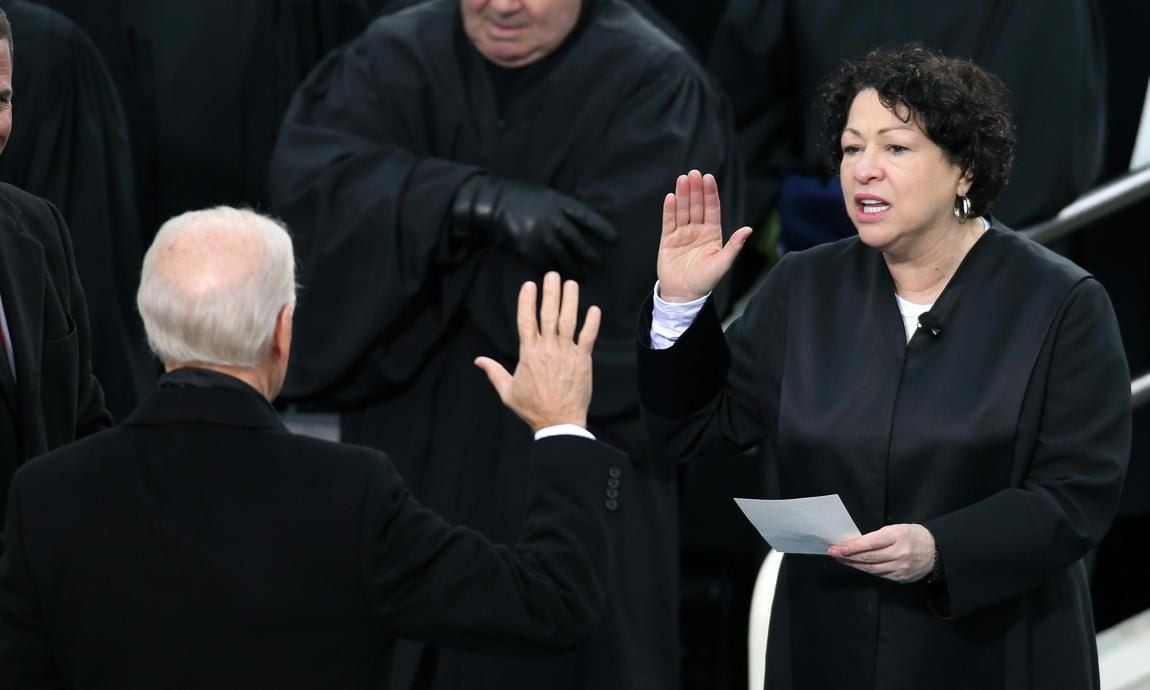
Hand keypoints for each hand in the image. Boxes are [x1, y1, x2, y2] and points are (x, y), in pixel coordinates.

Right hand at [454, 176, 616, 276]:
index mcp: (560, 204)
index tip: (615, 240)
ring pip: (564, 257)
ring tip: (583, 278)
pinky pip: (545, 264)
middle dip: (591, 256)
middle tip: (600, 266)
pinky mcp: (528, 249)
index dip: (602, 230)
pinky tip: (561, 279)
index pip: (587, 218)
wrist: (495, 203)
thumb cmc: (523, 197)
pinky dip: (554, 272)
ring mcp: (540, 235)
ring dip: (575, 270)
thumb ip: (564, 209)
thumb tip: (582, 226)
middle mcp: (553, 220)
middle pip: (578, 242)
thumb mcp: (548, 195)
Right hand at [475, 272, 600, 431]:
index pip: (526, 321)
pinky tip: (594, 309)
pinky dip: (592, 323)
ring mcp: (566, 353)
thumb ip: (494, 372)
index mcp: (528, 354)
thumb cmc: (532, 408)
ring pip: (568, 321)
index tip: (529, 285)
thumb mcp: (507, 391)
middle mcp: (547, 349)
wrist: (558, 422)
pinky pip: (588, 337)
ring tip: (571, 283)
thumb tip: (478, 360)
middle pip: (548, 314)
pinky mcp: (582, 360)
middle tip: (552, 275)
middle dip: (550, 293)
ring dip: (570, 301)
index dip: (527, 301)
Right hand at [657, 169, 752, 301]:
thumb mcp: (723, 263)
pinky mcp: (667, 240)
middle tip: (694, 174)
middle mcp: (697, 230)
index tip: (708, 178)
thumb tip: (748, 229)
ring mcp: (682, 234)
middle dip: (695, 190)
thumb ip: (734, 246)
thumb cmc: (705, 281)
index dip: (710, 194)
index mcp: (712, 234)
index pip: (712, 209)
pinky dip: (669, 210)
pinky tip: (670, 197)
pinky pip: (669, 222)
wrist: (683, 295)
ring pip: (682, 210)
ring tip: (682, 180)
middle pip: (696, 205)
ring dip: (682, 195)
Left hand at [827, 524, 935, 582]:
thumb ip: (878, 536)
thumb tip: (855, 543)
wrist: (936, 552)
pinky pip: (879, 575)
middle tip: (833, 553)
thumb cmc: (913, 535)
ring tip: (841, 559)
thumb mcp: (897, 528)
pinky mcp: (901, 578)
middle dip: (847, 556)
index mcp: (898, 536)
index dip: (851, 547)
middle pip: (868, 558)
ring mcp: (901, 568)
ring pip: (871, 569)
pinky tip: (857, 566)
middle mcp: (900, 554)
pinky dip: (866, 570)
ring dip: (854, 564)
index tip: (836, 547)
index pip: (870, 543)